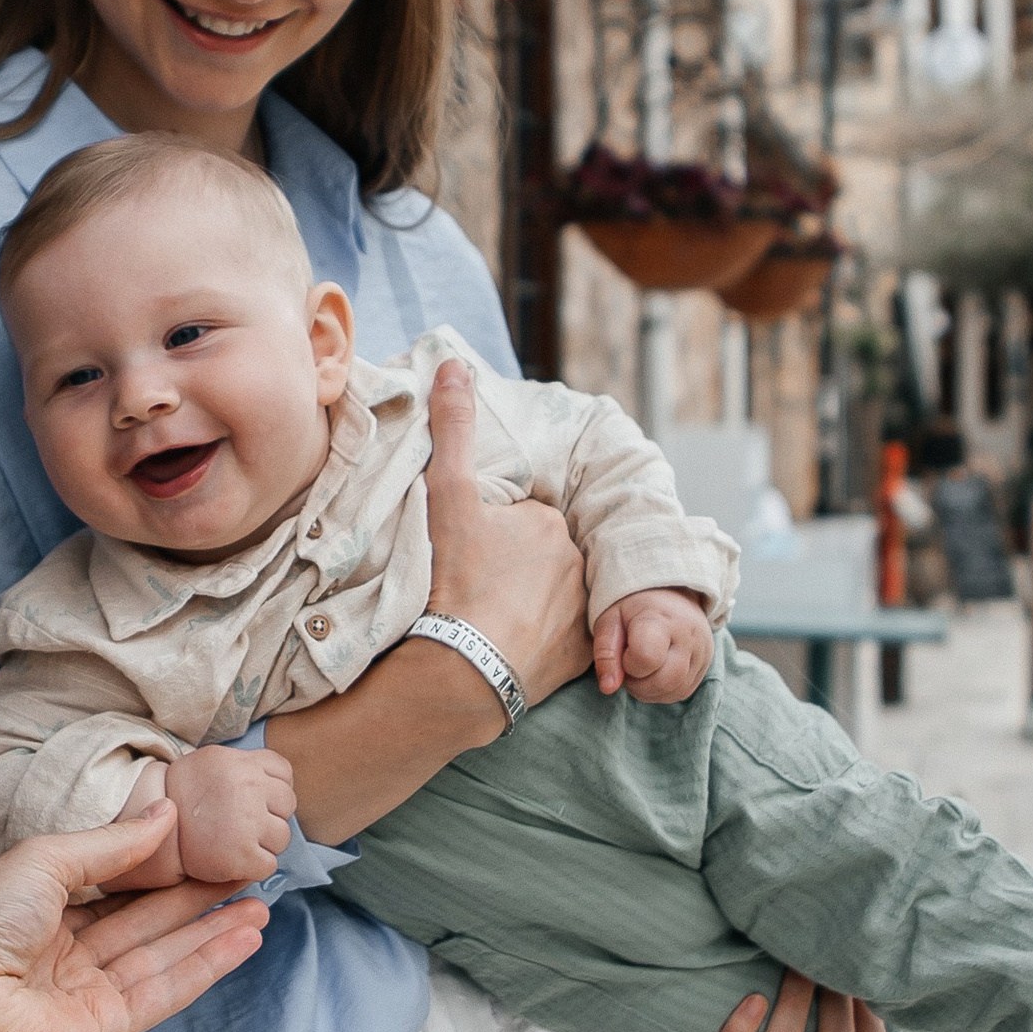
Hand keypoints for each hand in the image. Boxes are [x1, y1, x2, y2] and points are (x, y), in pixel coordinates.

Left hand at [0, 811, 268, 1031]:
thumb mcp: (48, 860)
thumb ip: (112, 845)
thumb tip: (165, 812)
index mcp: (49, 914)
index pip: (122, 893)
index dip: (169, 875)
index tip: (213, 853)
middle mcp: (72, 955)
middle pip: (151, 926)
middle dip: (201, 904)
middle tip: (252, 877)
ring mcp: (90, 994)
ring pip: (165, 959)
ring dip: (214, 935)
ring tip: (261, 909)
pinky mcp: (106, 1028)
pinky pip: (164, 993)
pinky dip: (205, 967)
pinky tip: (240, 942)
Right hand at [157, 745, 296, 885]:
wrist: (146, 832)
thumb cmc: (181, 799)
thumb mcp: (212, 763)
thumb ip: (245, 767)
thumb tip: (280, 784)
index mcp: (240, 763)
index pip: (284, 773)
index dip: (271, 789)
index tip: (252, 799)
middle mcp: (248, 787)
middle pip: (287, 804)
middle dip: (270, 815)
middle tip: (242, 824)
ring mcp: (247, 822)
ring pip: (282, 836)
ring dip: (264, 843)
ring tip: (235, 841)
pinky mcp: (243, 856)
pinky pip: (269, 865)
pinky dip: (254, 867)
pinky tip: (232, 860)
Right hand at [423, 361, 592, 709]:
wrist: (465, 667)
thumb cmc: (456, 579)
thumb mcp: (448, 497)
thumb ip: (455, 429)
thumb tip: (454, 365)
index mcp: (549, 523)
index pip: (522, 522)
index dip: (492, 537)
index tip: (468, 557)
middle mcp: (578, 561)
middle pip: (542, 558)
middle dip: (517, 569)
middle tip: (477, 590)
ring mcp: (584, 609)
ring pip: (556, 597)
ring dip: (532, 604)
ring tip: (492, 621)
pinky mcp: (584, 655)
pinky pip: (570, 640)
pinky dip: (548, 642)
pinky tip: (517, 647)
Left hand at [593, 589, 713, 703]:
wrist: (667, 593)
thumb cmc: (633, 608)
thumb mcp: (610, 620)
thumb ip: (605, 653)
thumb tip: (608, 688)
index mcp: (661, 619)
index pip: (646, 658)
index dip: (627, 664)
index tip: (624, 651)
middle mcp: (689, 636)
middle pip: (663, 681)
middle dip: (637, 684)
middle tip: (627, 665)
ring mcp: (702, 651)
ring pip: (673, 691)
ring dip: (648, 690)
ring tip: (639, 668)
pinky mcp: (706, 664)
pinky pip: (682, 692)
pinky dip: (662, 691)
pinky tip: (653, 673)